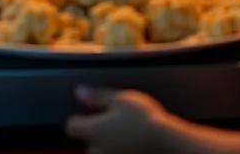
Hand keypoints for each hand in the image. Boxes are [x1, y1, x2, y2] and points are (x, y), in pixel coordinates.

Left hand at [67, 88, 192, 153]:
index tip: (88, 113)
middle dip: (95, 134)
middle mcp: (99, 149)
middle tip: (111, 122)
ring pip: (103, 152)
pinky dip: (120, 149)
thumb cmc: (143, 117)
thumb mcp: (120, 99)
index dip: (78, 119)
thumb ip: (98, 97)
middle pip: (88, 143)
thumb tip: (78, 92)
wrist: (168, 141)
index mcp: (94, 130)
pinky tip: (132, 142)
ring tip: (124, 133)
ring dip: (108, 144)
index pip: (71, 127)